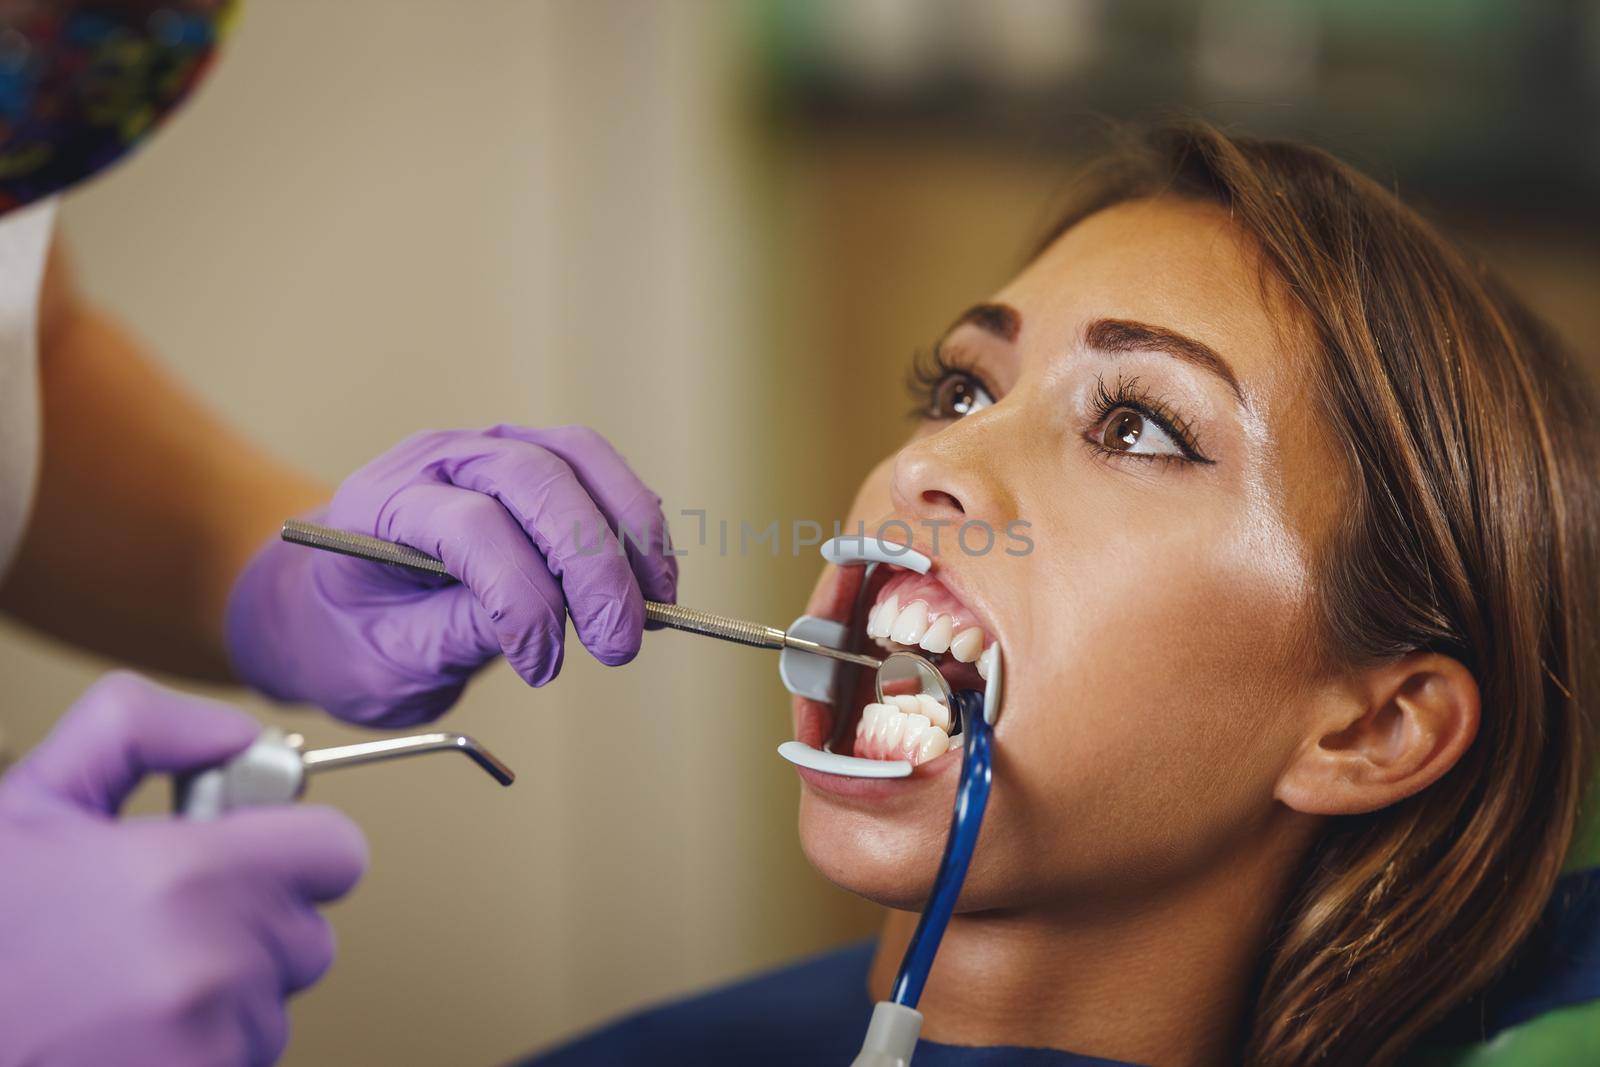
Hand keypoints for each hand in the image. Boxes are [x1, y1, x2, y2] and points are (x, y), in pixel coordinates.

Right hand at [0, 673, 366, 1066]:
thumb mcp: (36, 800)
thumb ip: (139, 729)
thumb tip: (235, 734)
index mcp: (187, 875)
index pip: (339, 853)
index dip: (296, 848)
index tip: (247, 855)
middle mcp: (215, 964)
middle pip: (309, 932)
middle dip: (253, 921)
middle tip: (166, 920)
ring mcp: (213, 1041)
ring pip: (276, 1001)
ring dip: (229, 990)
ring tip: (135, 979)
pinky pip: (247, 1054)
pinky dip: (206, 1044)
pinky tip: (135, 1027)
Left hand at [225, 424, 677, 725]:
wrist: (329, 603)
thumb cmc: (349, 635)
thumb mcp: (385, 662)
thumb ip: (458, 635)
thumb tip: (549, 623)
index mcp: (381, 504)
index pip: (471, 526)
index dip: (522, 597)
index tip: (544, 668)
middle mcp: (438, 459)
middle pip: (535, 480)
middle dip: (592, 565)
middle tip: (618, 643)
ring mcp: (490, 450)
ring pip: (579, 459)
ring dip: (630, 531)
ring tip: (654, 607)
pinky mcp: (534, 460)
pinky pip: (598, 471)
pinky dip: (634, 523)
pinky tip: (651, 582)